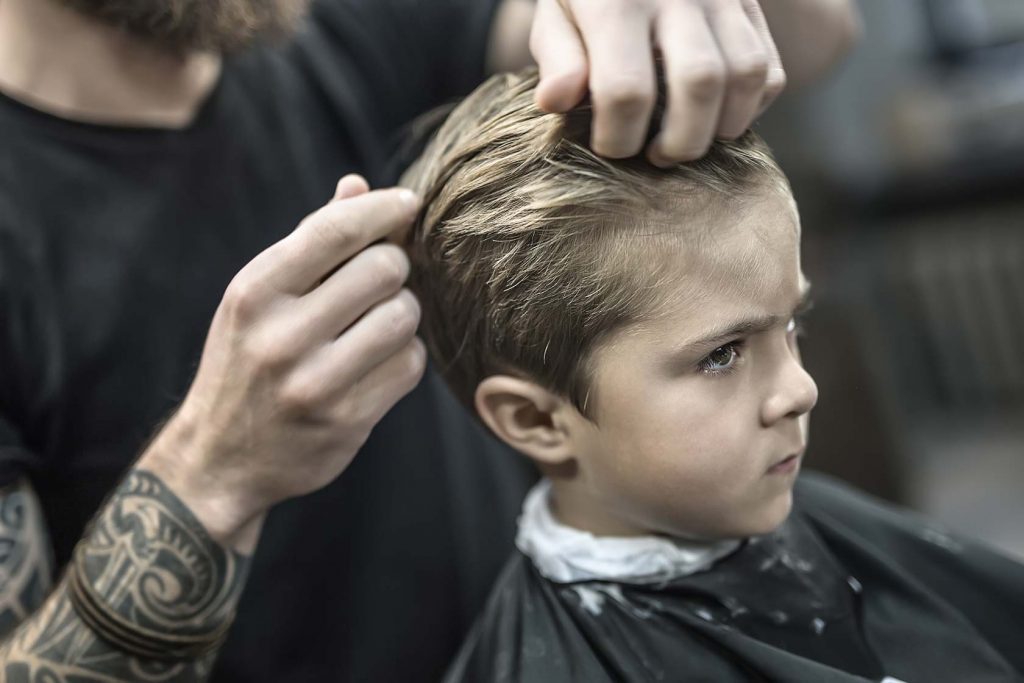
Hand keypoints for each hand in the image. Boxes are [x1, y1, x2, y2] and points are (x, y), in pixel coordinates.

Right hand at [141, 175, 426, 546]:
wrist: (219, 459)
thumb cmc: (246, 360)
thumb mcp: (258, 297)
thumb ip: (310, 241)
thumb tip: (358, 185)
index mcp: (255, 292)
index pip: (336, 230)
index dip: (383, 208)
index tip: (408, 203)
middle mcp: (280, 336)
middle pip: (383, 270)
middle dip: (393, 267)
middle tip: (380, 281)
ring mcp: (315, 382)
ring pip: (404, 318)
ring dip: (403, 314)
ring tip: (377, 323)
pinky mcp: (347, 421)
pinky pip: (410, 365)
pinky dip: (405, 357)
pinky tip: (377, 362)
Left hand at [530, 0, 785, 164]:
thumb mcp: (555, 15)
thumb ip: (557, 57)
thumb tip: (555, 102)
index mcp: (616, 1)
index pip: (627, 91)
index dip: (617, 138)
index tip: (608, 146)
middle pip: (700, 84)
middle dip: (680, 141)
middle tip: (655, 156)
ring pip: (747, 75)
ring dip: (722, 127)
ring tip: (687, 139)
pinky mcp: (750, 2)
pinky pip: (769, 67)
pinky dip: (751, 107)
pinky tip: (715, 116)